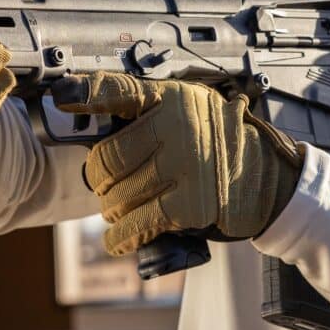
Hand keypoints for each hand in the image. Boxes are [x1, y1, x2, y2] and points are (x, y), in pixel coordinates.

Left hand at [51, 73, 304, 256]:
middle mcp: (176, 127)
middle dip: (98, 178)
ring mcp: (183, 166)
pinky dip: (121, 236)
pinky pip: (138, 223)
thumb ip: (146, 114)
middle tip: (104, 184)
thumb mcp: (189, 111)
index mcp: (171, 98)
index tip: (61, 97)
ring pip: (117, 195)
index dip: (86, 94)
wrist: (267, 178)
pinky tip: (117, 238)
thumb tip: (90, 126)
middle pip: (107, 158)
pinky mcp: (190, 204)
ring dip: (111, 208)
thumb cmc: (219, 143)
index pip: (118, 90)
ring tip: (118, 208)